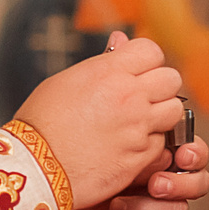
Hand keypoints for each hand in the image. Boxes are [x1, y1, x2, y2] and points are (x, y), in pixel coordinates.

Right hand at [13, 31, 185, 208]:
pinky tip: (128, 148)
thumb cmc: (42, 124)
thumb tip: (121, 41)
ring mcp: (138, 128)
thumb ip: (102, 62)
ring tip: (138, 124)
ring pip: (174, 112)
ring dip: (161, 116)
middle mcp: (129, 96)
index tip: (136, 73)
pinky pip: (163, 144)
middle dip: (160, 87)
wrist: (34, 168)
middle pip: (171, 79)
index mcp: (109, 72)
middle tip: (142, 99)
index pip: (152, 52)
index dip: (146, 62)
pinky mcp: (141, 157)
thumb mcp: (66, 81)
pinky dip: (151, 146)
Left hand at [40, 138, 208, 209]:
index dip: (194, 153)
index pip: (191, 151)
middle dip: (183, 183)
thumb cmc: (64, 168)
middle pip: (197, 181)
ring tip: (116, 205)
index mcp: (149, 153)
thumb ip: (130, 124)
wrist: (41, 204)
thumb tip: (158, 125)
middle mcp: (155, 182)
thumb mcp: (96, 136)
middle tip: (157, 183)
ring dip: (147, 208)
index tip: (183, 154)